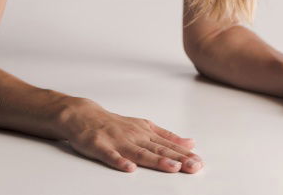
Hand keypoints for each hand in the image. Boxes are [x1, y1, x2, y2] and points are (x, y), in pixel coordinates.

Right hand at [58, 98, 203, 172]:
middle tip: (194, 166)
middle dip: (177, 158)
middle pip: (158, 149)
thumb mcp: (144, 126)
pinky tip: (129, 168)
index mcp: (145, 132)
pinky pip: (110, 155)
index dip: (184, 154)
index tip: (199, 162)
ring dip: (156, 160)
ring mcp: (117, 141)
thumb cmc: (114, 124)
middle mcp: (134, 136)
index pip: (168, 145)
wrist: (83, 115)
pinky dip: (119, 161)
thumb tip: (190, 143)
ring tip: (172, 167)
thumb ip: (166, 136)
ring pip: (138, 152)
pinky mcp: (99, 146)